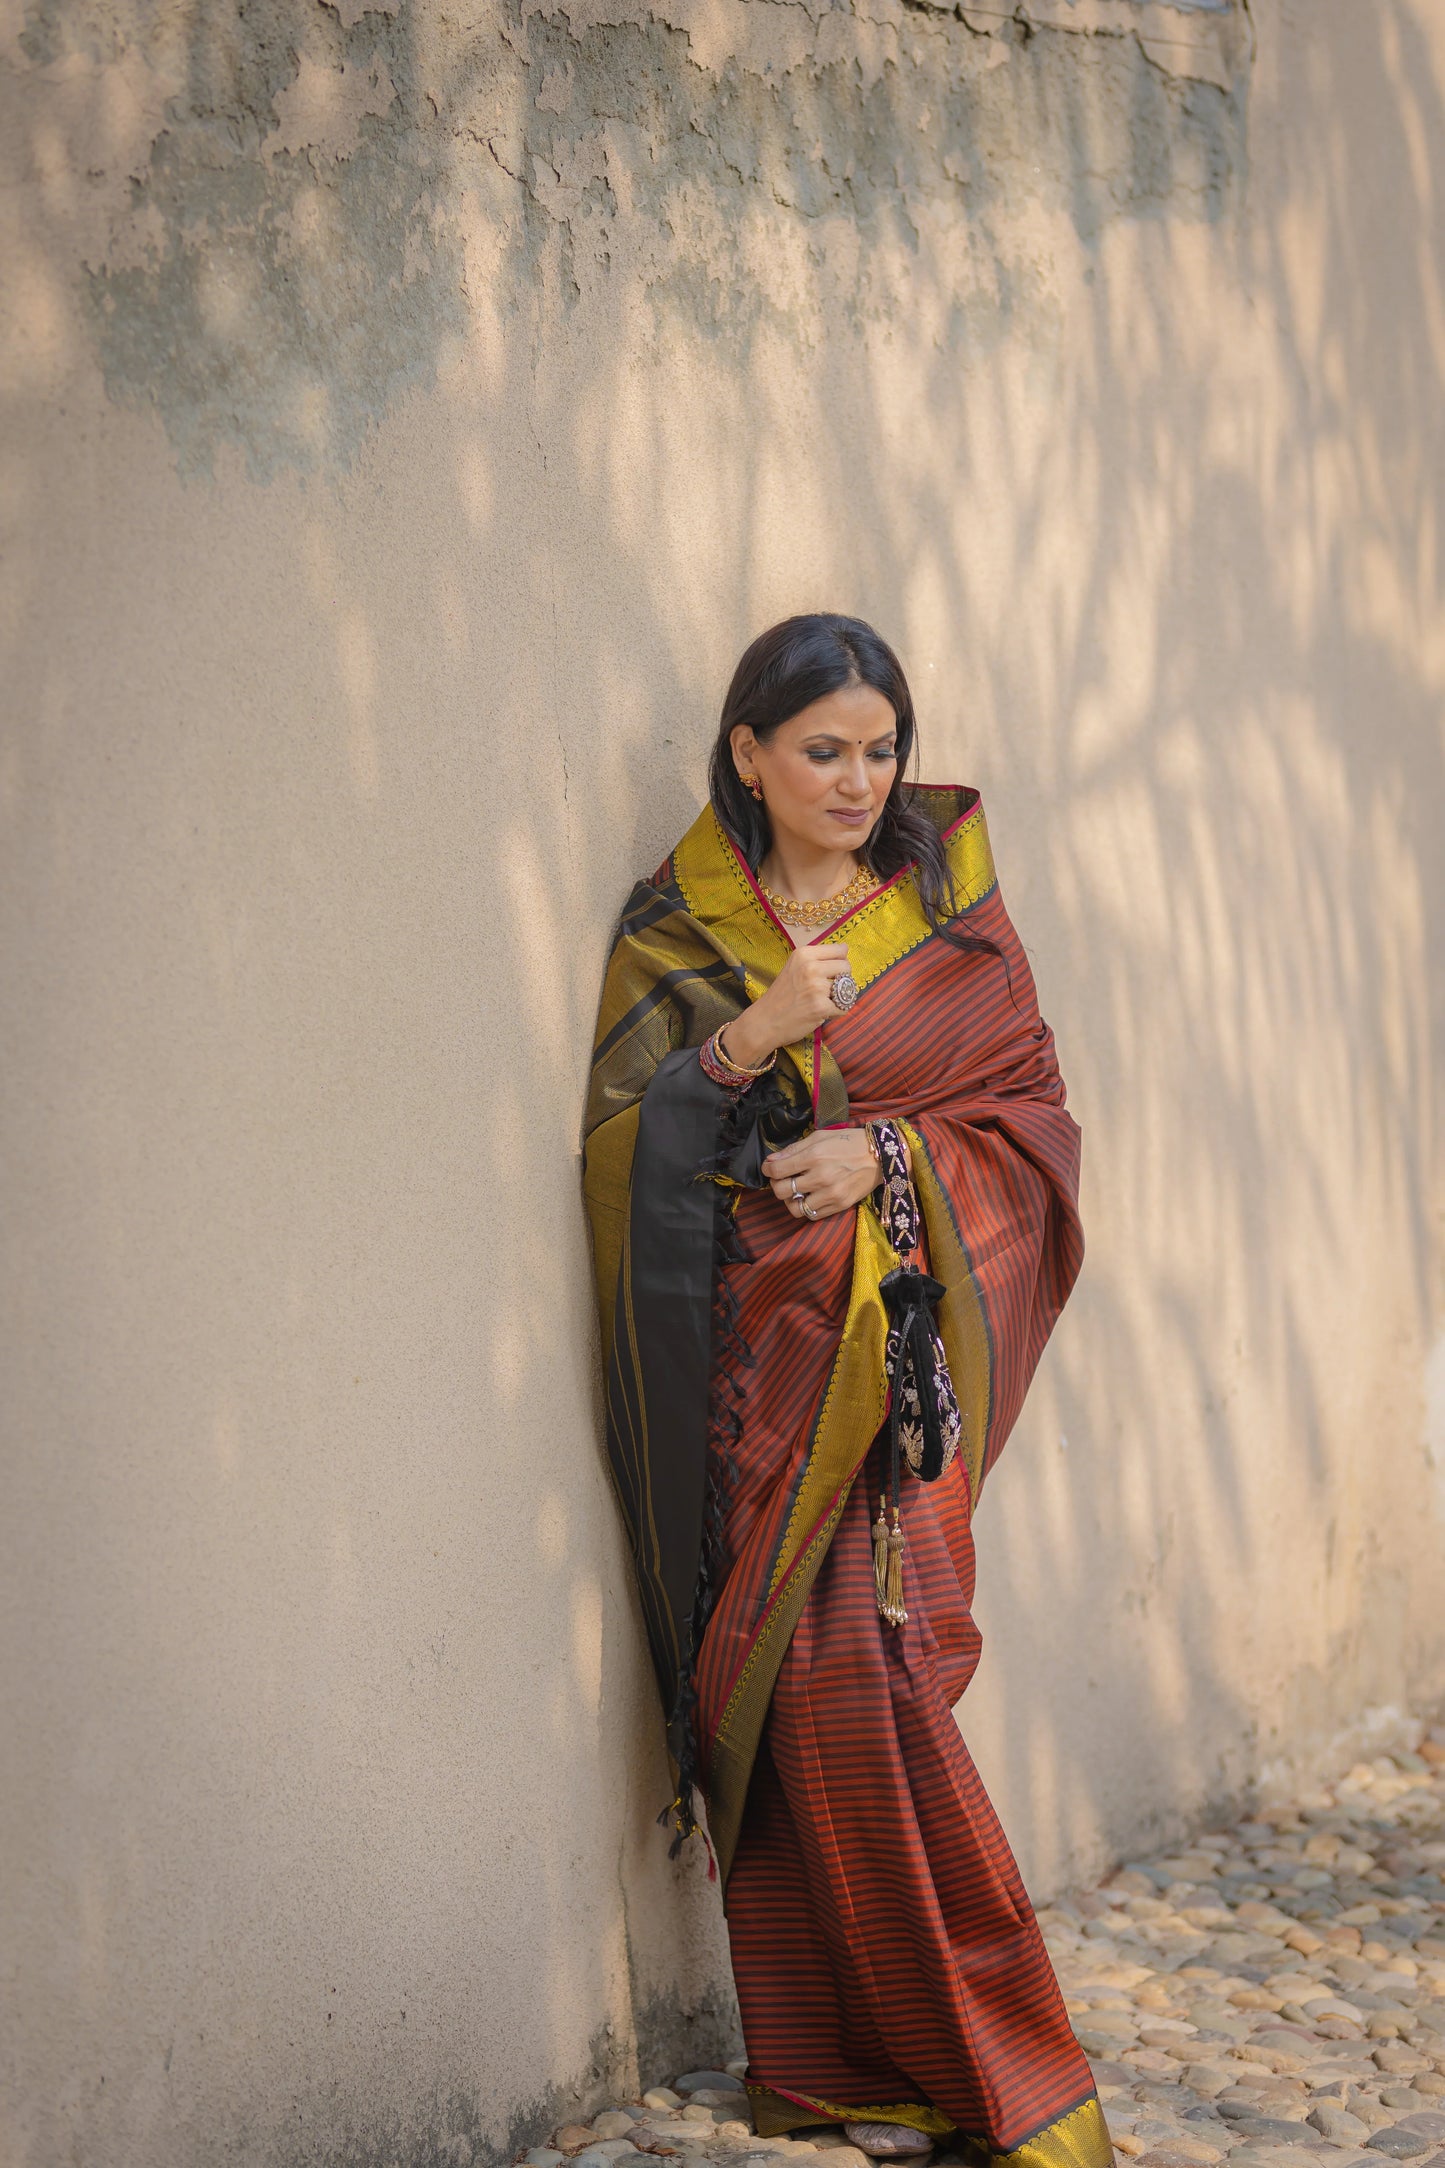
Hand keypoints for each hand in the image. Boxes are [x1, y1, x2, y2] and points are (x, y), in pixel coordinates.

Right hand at [720, 942, 852, 1068]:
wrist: (764, 1022)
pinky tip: (821, 1013)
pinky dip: (836, 1012)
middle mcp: (811, 967)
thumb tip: (845, 950)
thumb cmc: (780, 996)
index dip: (839, 962)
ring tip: (820, 1002)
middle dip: (842, 979)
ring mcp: (817, 987)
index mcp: (804, 954)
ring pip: (847, 988)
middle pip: (846, 967)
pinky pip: (843, 1007)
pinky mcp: (821, 1007)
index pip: (840, 950)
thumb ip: (816, 960)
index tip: (829, 972)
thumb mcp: (794, 967)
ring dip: (838, 997)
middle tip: (825, 989)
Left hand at [762, 1126, 879, 1221]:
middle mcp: (821, 1177)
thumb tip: (772, 1161)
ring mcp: (831, 1194)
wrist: (880, 1156)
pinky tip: (811, 1197)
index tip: (770, 1168)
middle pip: (782, 1191)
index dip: (768, 1170)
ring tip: (797, 1192)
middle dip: (777, 1185)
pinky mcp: (840, 1205)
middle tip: (783, 1179)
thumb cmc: (849, 1142)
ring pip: (795, 1208)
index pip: (777, 1171)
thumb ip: (794, 1149)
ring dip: (791, 1200)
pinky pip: (812, 1215)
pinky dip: (807, 1207)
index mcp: (814, 1156)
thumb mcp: (820, 1137)